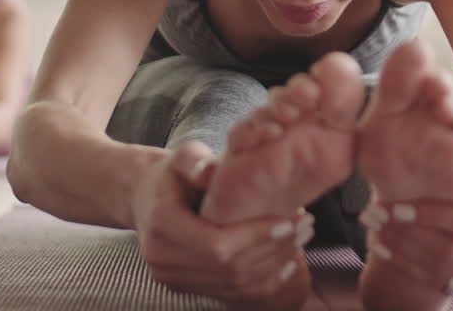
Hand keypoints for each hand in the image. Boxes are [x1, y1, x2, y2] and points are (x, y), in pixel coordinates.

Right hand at [129, 140, 313, 301]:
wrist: (147, 198)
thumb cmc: (172, 174)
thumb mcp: (181, 157)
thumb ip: (195, 161)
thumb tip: (212, 172)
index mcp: (162, 226)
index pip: (217, 245)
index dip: (256, 237)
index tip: (290, 220)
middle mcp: (163, 261)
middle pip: (229, 269)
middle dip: (273, 249)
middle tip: (305, 226)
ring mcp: (174, 280)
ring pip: (235, 285)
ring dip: (275, 265)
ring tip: (301, 238)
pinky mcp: (188, 288)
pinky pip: (233, 294)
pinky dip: (264, 281)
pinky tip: (288, 262)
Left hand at [360, 156, 452, 295]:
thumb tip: (445, 108)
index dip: (428, 216)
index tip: (393, 206)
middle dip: (408, 238)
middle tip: (374, 221)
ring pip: (446, 272)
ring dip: (405, 255)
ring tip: (376, 237)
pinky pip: (447, 285)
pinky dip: (415, 270)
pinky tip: (393, 253)